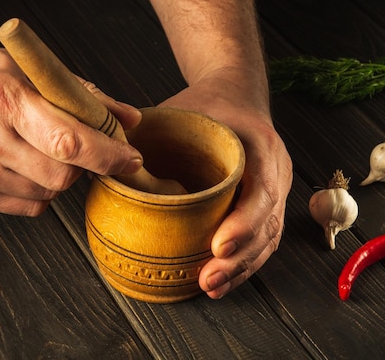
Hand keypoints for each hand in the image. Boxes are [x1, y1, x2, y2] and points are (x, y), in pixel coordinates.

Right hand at [0, 40, 142, 215]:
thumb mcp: (26, 68)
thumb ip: (82, 94)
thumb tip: (129, 120)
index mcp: (4, 98)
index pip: (68, 141)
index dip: (108, 155)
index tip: (130, 158)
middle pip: (61, 176)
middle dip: (84, 166)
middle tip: (80, 147)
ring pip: (46, 194)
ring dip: (60, 177)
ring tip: (41, 148)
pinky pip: (26, 206)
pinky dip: (39, 190)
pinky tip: (24, 164)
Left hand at [160, 74, 292, 298]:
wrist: (235, 97)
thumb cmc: (208, 105)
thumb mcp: (184, 109)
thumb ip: (155, 133)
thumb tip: (108, 161)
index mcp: (261, 145)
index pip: (262, 189)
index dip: (244, 222)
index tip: (219, 245)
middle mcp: (276, 171)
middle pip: (267, 224)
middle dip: (239, 258)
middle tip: (207, 280)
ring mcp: (274, 191)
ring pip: (267, 239)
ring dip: (240, 269)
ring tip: (210, 287)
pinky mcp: (265, 207)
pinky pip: (260, 241)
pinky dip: (242, 264)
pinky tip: (220, 281)